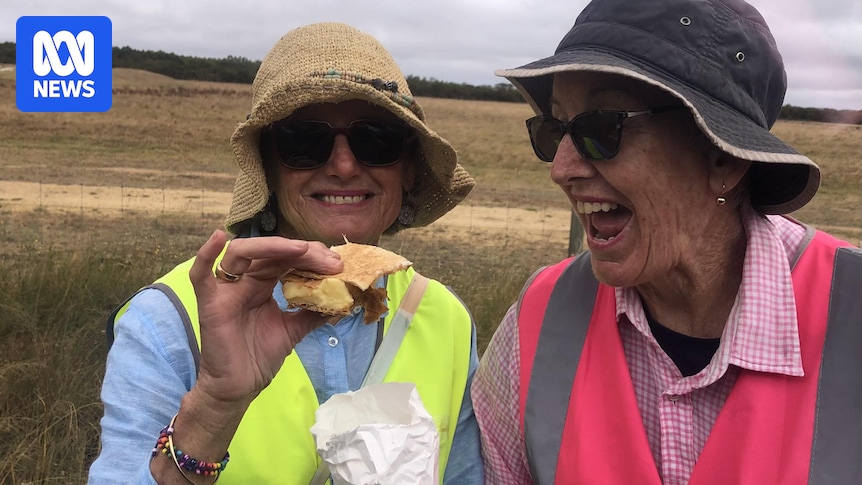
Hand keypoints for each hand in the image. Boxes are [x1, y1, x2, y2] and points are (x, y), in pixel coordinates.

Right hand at [188, 230, 342, 407]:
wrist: (239, 388)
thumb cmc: (259, 357)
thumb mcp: (294, 329)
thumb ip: (314, 312)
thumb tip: (342, 300)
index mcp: (263, 283)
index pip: (286, 258)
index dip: (311, 256)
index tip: (338, 264)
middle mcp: (244, 281)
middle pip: (270, 252)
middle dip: (302, 252)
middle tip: (329, 260)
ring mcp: (226, 289)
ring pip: (241, 253)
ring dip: (272, 246)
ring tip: (300, 249)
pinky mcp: (210, 303)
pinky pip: (201, 275)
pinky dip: (205, 254)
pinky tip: (218, 237)